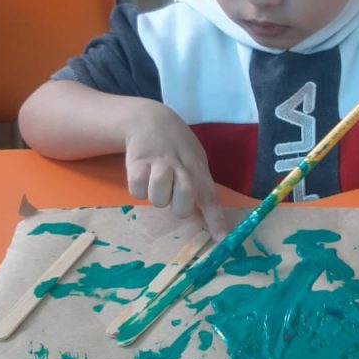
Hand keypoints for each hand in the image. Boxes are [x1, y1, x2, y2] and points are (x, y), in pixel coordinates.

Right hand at [124, 103, 226, 240]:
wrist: (150, 119)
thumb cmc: (177, 148)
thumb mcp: (194, 162)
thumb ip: (200, 187)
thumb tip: (206, 219)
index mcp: (199, 171)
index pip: (211, 198)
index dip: (216, 220)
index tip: (221, 240)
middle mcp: (182, 167)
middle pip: (184, 200)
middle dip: (178, 207)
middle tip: (172, 196)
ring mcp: (160, 164)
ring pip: (159, 196)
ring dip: (157, 197)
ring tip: (156, 185)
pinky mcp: (137, 162)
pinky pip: (138, 188)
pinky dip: (138, 188)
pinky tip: (141, 176)